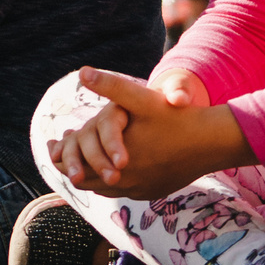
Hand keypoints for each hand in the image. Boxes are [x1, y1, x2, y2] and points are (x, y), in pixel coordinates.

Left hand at [51, 66, 248, 200]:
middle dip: (72, 165)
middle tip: (59, 150)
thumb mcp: (141, 99)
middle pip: (85, 180)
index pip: (74, 167)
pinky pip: (122, 192)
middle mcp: (125, 183)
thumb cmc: (176, 118)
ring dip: (90, 174)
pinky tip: (109, 167)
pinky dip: (109, 182)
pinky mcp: (151, 193)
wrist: (212, 143)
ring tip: (81, 158)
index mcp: (115, 163)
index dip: (60, 155)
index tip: (52, 145)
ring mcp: (139, 191)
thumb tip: (82, 71)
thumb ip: (111, 86)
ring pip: (102, 189)